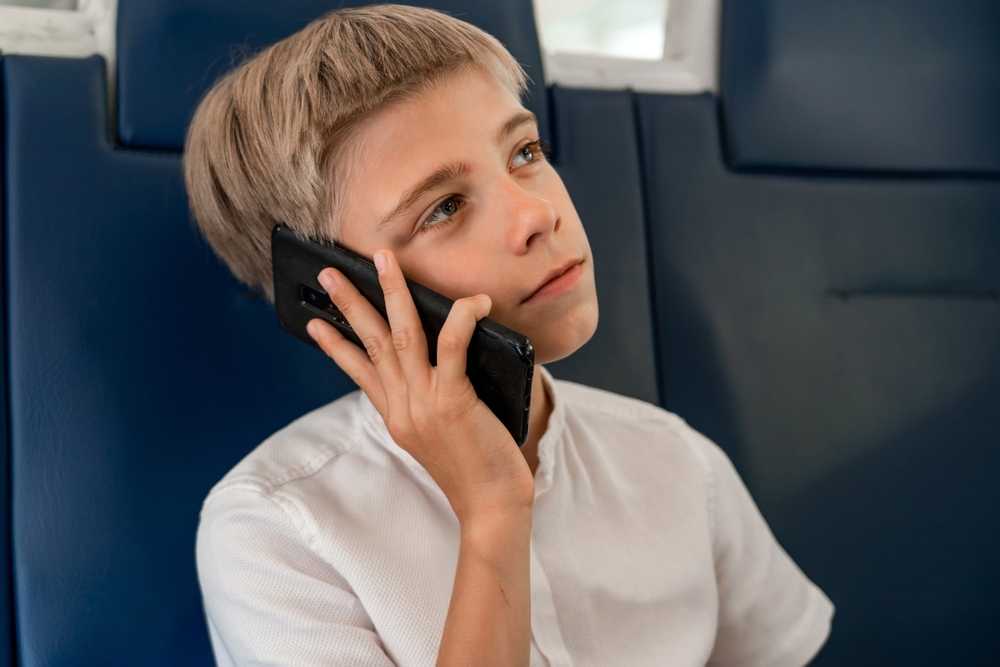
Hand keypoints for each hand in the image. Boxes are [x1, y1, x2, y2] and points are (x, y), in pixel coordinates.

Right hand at [307, 248, 534, 521]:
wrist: (492, 508)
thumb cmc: (477, 470)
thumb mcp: (440, 434)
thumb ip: (432, 398)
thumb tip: (444, 355)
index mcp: (396, 417)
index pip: (359, 371)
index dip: (335, 344)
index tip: (313, 321)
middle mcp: (403, 407)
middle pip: (370, 344)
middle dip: (349, 304)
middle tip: (329, 272)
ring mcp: (425, 404)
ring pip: (403, 336)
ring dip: (391, 293)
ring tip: (382, 261)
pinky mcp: (454, 402)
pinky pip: (453, 347)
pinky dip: (461, 319)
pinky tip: (471, 300)